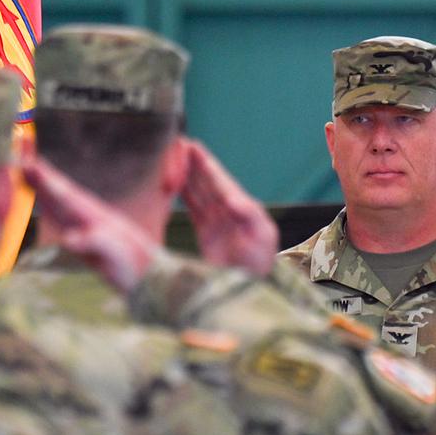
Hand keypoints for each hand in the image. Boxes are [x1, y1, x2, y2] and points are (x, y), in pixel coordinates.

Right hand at [21, 157, 158, 292]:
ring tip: (22, 166)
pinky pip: (56, 211)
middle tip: (18, 153)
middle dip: (37, 173)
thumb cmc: (128, 259)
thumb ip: (92, 241)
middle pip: (55, 189)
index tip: (28, 164)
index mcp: (90, 214)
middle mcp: (83, 213)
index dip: (44, 180)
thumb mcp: (112, 251)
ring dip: (38, 182)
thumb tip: (68, 239)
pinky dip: (44, 200)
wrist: (141, 270)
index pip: (62, 193)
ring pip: (54, 197)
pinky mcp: (78, 231)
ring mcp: (80, 221)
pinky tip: (37, 193)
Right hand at [181, 140, 278, 275]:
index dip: (206, 166)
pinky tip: (173, 183)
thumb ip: (249, 215)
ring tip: (173, 157)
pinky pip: (193, 207)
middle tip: (179, 144)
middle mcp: (229, 211)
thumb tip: (231, 197)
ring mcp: (217, 221)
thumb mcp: (262, 237)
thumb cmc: (259, 265)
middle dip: (195, 163)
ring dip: (187, 174)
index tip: (194, 148)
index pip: (220, 182)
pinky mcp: (206, 233)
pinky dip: (183, 194)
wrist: (249, 291)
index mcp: (242, 208)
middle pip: (208, 182)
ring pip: (198, 191)